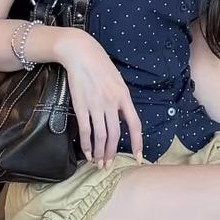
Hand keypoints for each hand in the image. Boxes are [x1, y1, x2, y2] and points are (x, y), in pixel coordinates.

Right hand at [57, 29, 143, 166]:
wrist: (81, 53)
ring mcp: (96, 105)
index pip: (135, 124)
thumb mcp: (118, 81)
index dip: (138, 142)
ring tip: (99, 163)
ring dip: (100, 152)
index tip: (139, 158)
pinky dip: (86, 144)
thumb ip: (121, 100)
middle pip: (115, 134)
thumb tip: (122, 117)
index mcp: (124, 96)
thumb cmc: (100, 65)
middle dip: (112, 153)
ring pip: (100, 136)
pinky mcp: (81, 106)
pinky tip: (87, 153)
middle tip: (109, 165)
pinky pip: (85, 130)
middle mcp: (111, 103)